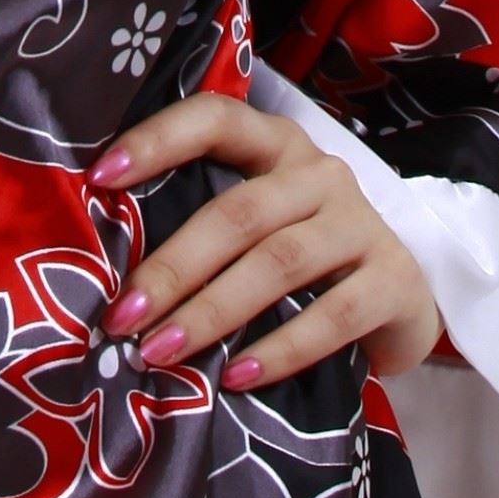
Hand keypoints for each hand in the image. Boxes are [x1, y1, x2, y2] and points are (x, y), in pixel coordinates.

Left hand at [98, 93, 443, 395]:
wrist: (400, 299)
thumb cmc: (304, 259)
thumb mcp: (258, 228)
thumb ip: (204, 231)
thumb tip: (111, 280)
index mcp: (276, 146)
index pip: (215, 120)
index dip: (157, 140)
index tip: (98, 177)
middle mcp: (321, 174)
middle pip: (238, 212)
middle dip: (173, 267)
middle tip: (121, 317)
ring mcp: (362, 225)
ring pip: (277, 263)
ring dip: (211, 312)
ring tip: (160, 352)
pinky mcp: (394, 280)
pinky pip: (331, 316)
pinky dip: (278, 350)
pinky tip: (235, 378)